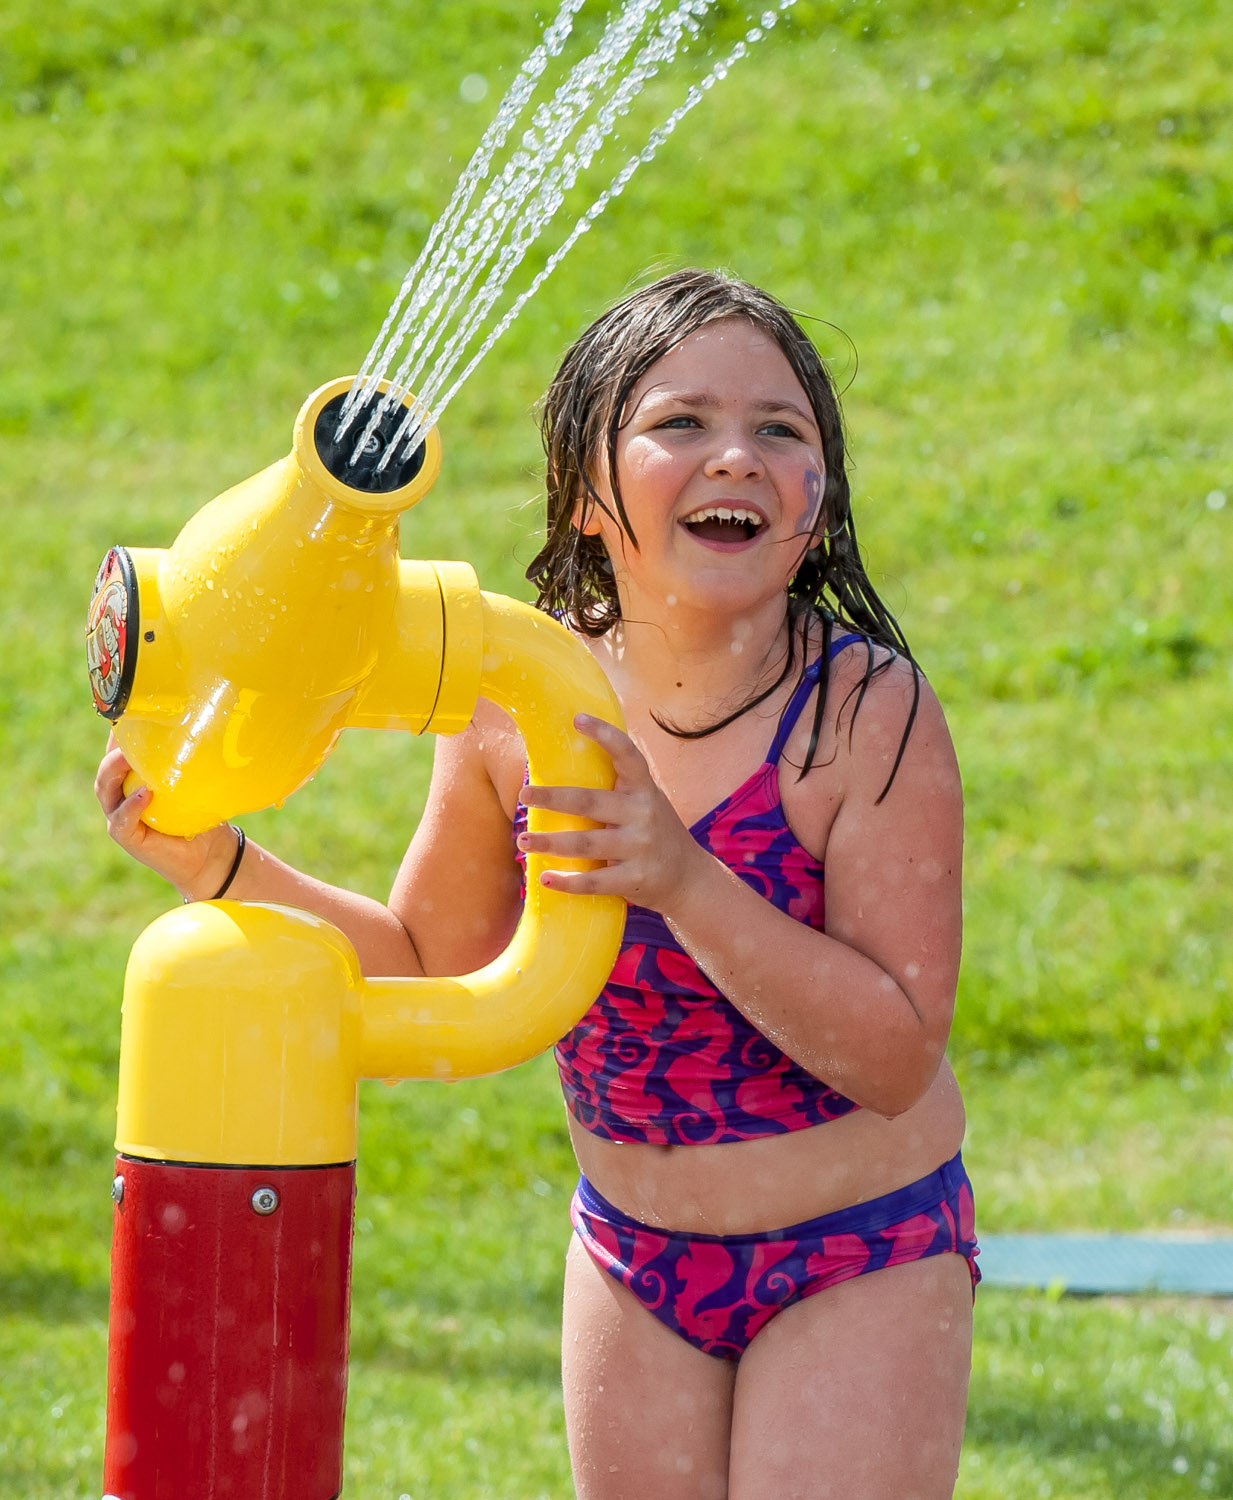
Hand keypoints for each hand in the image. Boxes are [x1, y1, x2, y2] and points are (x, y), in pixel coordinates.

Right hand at [94, 735, 238, 899]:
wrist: (209, 853)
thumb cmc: (199, 812)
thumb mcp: (193, 780)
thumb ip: (188, 758)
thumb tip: (205, 720)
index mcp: (130, 779)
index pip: (115, 752)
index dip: (116, 734)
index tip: (126, 712)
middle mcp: (119, 795)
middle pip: (104, 769)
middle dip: (112, 750)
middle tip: (126, 735)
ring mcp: (119, 816)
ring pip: (104, 790)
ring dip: (114, 771)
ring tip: (127, 758)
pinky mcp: (127, 837)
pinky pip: (122, 820)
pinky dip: (131, 806)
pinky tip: (145, 793)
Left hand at [516, 714, 709, 913]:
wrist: (688, 878)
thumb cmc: (653, 832)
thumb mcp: (644, 802)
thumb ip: (617, 788)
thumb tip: (562, 766)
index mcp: (644, 788)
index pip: (627, 754)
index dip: (604, 734)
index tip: (577, 718)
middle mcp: (644, 813)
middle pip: (589, 802)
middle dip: (552, 798)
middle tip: (523, 794)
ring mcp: (640, 847)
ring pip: (585, 844)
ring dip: (549, 842)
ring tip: (522, 840)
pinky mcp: (635, 879)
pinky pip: (594, 882)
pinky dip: (567, 882)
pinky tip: (545, 878)